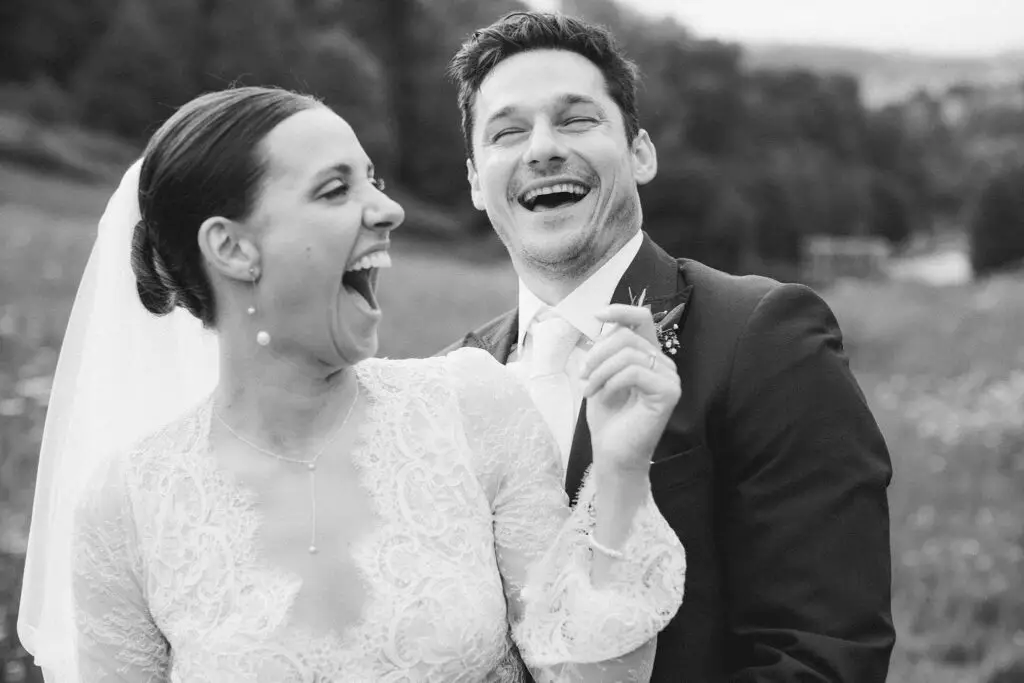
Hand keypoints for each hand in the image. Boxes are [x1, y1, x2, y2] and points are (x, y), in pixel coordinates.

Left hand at [580, 304, 681, 473]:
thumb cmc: (608, 417)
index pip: (642, 318)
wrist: (613, 453)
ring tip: (589, 389)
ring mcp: (670, 378)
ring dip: (600, 370)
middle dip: (597, 353)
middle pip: (627, 336)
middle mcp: (664, 363)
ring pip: (629, 353)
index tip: (596, 315)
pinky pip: (634, 371)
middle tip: (583, 376)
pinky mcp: (669, 392)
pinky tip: (604, 396)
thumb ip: (607, 349)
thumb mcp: (601, 374)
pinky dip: (611, 382)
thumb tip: (603, 321)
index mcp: (649, 356)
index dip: (621, 310)